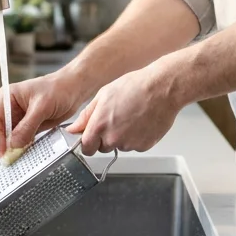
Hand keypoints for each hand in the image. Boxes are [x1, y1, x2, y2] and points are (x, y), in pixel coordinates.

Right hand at [0, 67, 95, 155]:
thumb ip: (27, 126)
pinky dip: (18, 148)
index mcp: (7, 98)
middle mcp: (9, 108)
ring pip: (5, 137)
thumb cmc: (58, 89)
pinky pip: (18, 140)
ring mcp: (18, 119)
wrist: (74, 89)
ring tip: (12, 158)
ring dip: (7, 148)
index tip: (2, 150)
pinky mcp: (27, 127)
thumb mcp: (42, 106)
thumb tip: (14, 144)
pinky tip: (21, 154)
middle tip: (5, 157)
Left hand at [67, 62, 185, 154]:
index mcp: (99, 126)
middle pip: (103, 148)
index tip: (93, 136)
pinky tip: (141, 121)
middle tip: (116, 119)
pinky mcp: (144, 146)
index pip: (86, 148)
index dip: (89, 142)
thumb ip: (86, 116)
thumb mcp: (104, 95)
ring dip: (123, 137)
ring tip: (131, 116)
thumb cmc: (135, 86)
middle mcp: (113, 138)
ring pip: (120, 147)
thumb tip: (73, 129)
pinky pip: (135, 146)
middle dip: (106, 138)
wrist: (162, 88)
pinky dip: (137, 137)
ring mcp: (130, 144)